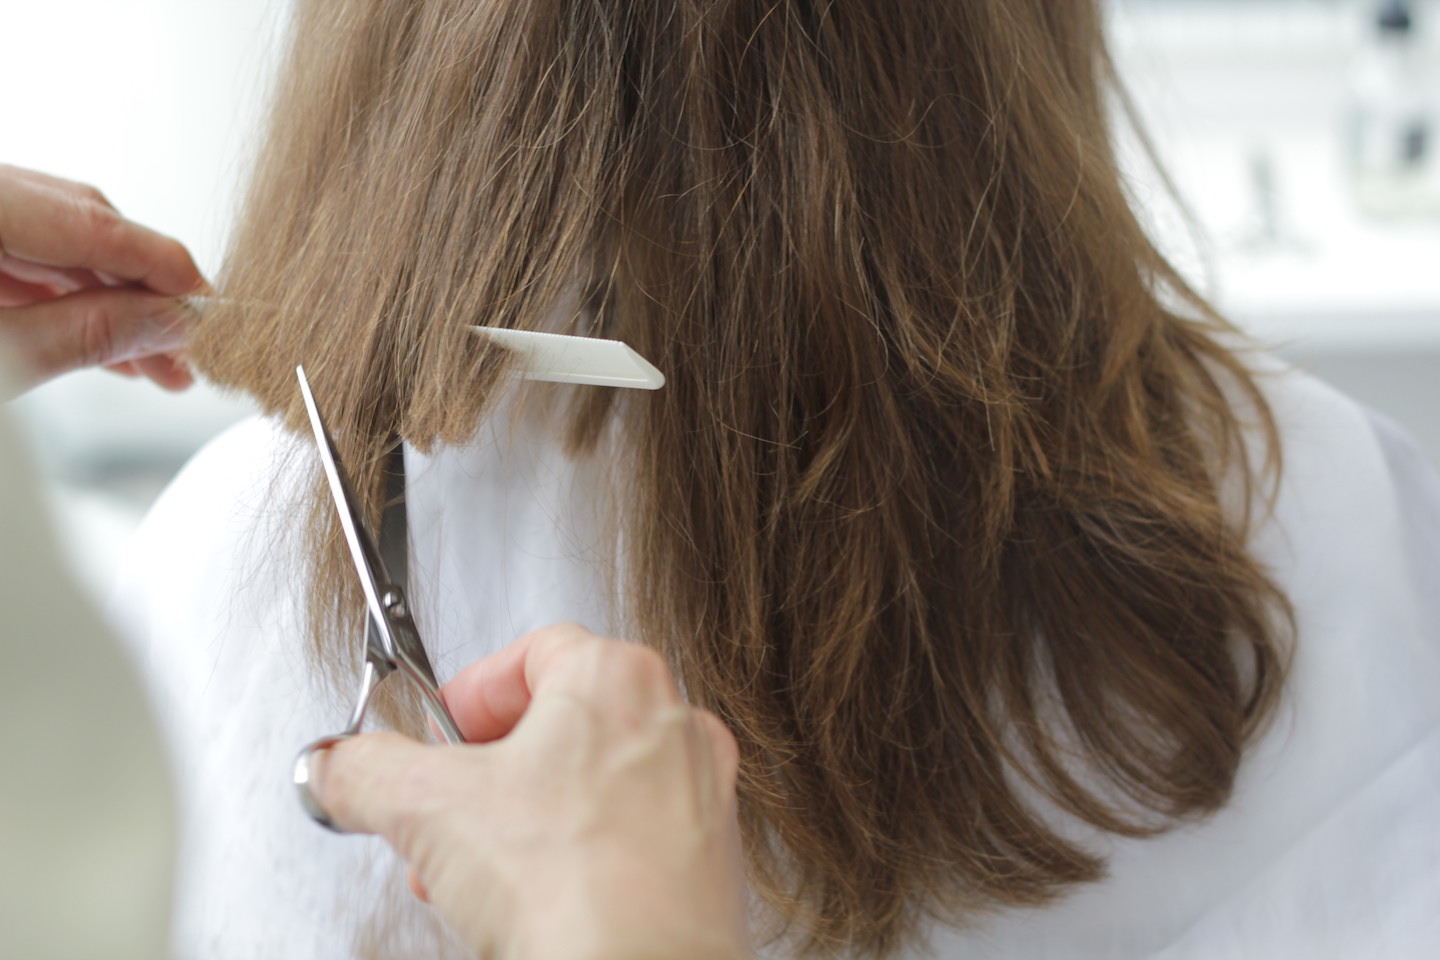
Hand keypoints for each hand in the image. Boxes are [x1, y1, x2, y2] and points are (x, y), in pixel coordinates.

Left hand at [0, 164, 207, 398]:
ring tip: (154, 361)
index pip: (90, 222)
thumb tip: (168, 322)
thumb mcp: (1, 358)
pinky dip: (70, 303)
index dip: (162, 264)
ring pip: (58, 246)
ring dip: (111, 304)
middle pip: (80, 224)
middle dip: (142, 289)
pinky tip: (110, 343)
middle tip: (188, 341)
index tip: (209, 305)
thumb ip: (86, 334)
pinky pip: (26, 260)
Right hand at [311, 623, 749, 959]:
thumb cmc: (572, 884)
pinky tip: (536, 901)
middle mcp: (673, 721)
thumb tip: (343, 766)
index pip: (532, 650)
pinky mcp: (706, 857)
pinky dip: (577, 856)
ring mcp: (699, 791)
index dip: (469, 694)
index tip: (437, 734)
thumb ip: (366, 770)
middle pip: (561, 721)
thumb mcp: (425, 809)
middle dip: (487, 774)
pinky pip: (628, 835)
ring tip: (477, 871)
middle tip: (449, 811)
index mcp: (617, 676)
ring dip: (525, 819)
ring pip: (593, 783)